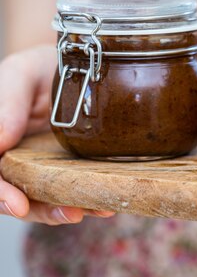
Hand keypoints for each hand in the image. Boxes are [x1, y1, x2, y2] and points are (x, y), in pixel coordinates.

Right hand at [0, 45, 113, 224]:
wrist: (78, 62)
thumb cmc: (42, 65)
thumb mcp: (22, 72)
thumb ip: (7, 101)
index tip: (18, 204)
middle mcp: (10, 158)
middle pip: (13, 195)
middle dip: (39, 210)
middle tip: (70, 214)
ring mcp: (39, 165)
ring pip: (43, 199)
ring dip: (65, 209)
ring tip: (94, 209)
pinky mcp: (66, 168)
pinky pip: (71, 189)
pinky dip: (86, 199)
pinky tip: (107, 203)